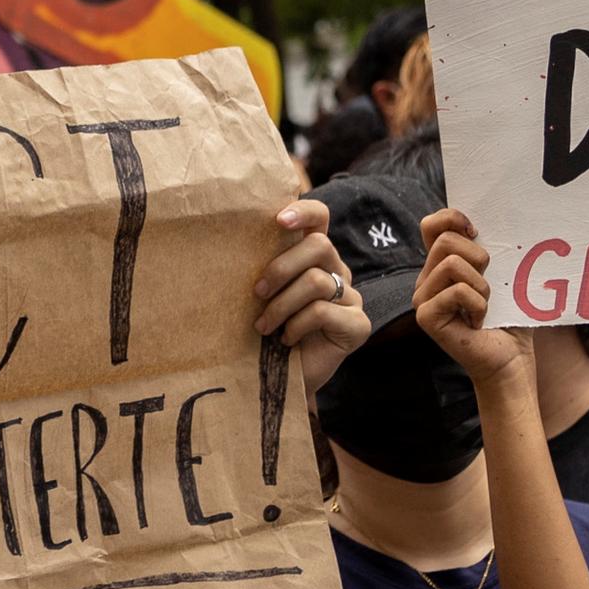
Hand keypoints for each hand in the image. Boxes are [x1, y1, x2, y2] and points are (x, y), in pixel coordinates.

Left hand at [258, 197, 367, 393]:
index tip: (278, 220)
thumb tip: (231, 244)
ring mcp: (351, 297)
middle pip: (319, 245)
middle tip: (257, 292)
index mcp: (314, 256)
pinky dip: (297, 325)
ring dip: (281, 305)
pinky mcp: (357, 324)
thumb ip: (261, 268)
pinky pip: (323, 311)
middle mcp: (337, 270)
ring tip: (264, 326)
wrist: (281, 378)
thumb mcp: (262, 295)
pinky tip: (286, 339)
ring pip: (317, 281)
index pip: (319, 218)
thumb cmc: (267, 331)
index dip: (304, 211)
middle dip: (281, 268)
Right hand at [413, 206, 537, 401]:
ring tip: (484, 305)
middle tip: (488, 285)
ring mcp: (423, 298)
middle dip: (478, 257)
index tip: (477, 233)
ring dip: (481, 285)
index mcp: (440, 265)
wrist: (510, 359)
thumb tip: (489, 220)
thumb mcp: (501, 275)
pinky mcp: (426, 317)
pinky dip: (479, 304)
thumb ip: (488, 248)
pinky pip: (456, 291)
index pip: (432, 224)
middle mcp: (426, 279)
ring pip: (451, 264)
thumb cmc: (509, 318)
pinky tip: (479, 321)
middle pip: (445, 240)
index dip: (453, 218)